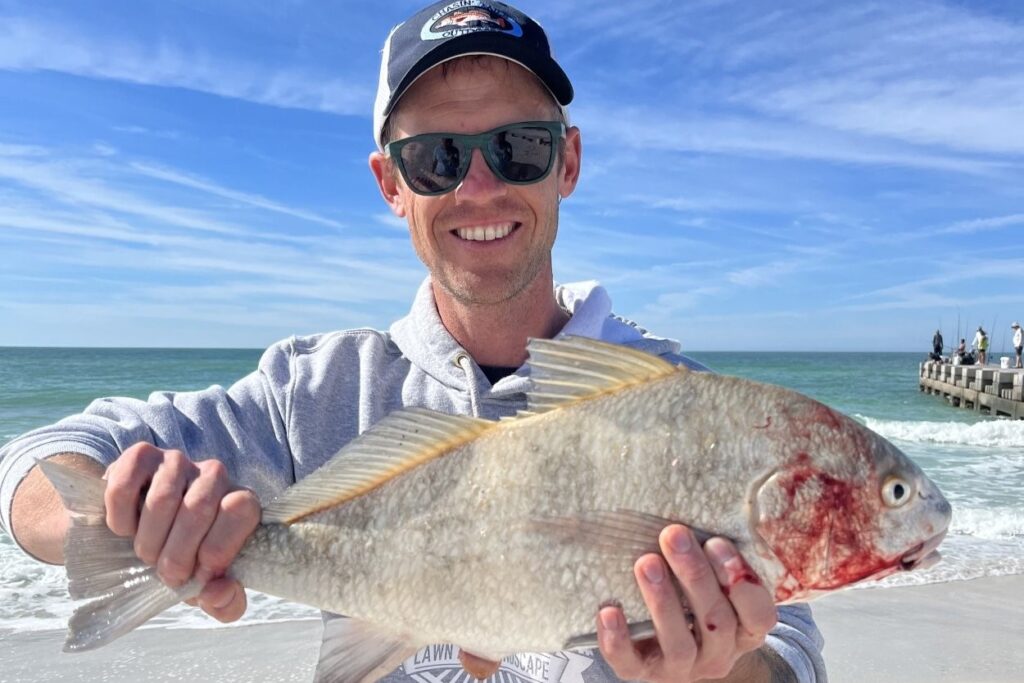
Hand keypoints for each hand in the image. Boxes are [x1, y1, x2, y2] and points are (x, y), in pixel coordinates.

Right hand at [104, 442, 260, 621]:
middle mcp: (214, 474)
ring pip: (162, 500)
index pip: (241, 510)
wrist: (139, 531)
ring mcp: (177, 461)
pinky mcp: (141, 456)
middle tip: (166, 575)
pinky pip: (126, 484)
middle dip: (177, 554)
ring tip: (146, 554)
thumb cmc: (184, 558)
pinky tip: (124, 529)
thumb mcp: (207, 588)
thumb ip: (225, 601)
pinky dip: (121, 516)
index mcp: (240, 502)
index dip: (218, 548)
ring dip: (148, 540)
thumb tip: (218, 592)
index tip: (200, 576)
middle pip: (199, 508)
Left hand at [597, 525, 776, 682]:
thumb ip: (714, 554)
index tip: (716, 541)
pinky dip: (618, 639)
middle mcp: (719, 653)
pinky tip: (608, 611)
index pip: (758, 613)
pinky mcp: (645, 672)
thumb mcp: (717, 580)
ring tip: (645, 563)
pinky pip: (631, 663)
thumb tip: (691, 502)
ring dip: (662, 601)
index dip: (740, 581)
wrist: (673, 649)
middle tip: (672, 535)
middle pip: (715, 620)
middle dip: (694, 575)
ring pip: (679, 643)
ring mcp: (683, 668)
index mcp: (745, 629)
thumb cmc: (697, 598)